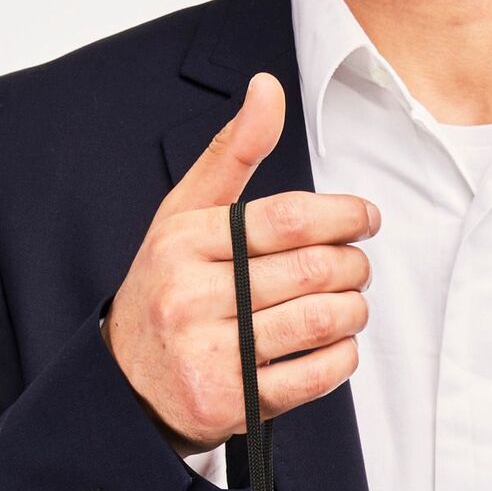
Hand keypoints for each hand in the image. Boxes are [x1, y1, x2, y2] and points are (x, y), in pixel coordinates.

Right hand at [105, 71, 378, 446]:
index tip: (366, 219)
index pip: (287, 219)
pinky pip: (314, 376)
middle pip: (312, 270)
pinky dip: (341, 358)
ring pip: (319, 320)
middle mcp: (193, 295)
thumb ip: (231, 154)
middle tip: (359, 267)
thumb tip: (267, 88)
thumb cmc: (166, 290)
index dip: (342, 216)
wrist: (125, 386)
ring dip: (354, 310)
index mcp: (186, 242)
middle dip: (354, 266)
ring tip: (353, 304)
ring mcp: (212, 352)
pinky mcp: (232, 402)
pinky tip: (338, 345)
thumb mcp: (184, 216)